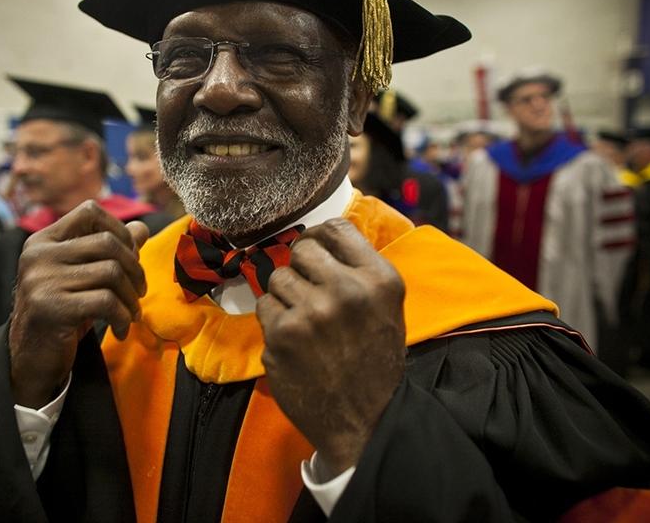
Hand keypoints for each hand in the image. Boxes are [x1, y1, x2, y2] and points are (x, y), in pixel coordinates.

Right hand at [8, 200, 149, 407]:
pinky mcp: (51, 308)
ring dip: (131, 298)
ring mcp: (42, 281)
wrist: (30, 360)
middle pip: (108, 243)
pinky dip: (122, 317)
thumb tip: (142, 227)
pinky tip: (121, 330)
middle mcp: (38, 255)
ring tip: (131, 314)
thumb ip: (110, 251)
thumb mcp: (85, 278)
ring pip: (111, 272)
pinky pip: (106, 302)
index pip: (90, 211)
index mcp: (44, 241)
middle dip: (135, 269)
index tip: (130, 258)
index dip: (120, 230)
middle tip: (139, 292)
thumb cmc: (62, 313)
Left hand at [256, 218, 404, 475]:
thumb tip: (323, 239)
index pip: (336, 229)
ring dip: (286, 296)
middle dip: (301, 268)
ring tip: (304, 322)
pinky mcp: (281, 334)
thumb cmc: (374, 362)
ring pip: (279, 277)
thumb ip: (360, 272)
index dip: (320, 237)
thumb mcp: (386, 309)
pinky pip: (264, 305)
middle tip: (309, 292)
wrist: (363, 421)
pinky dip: (274, 320)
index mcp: (379, 280)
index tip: (315, 250)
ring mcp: (310, 312)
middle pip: (302, 249)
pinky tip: (293, 341)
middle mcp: (346, 290)